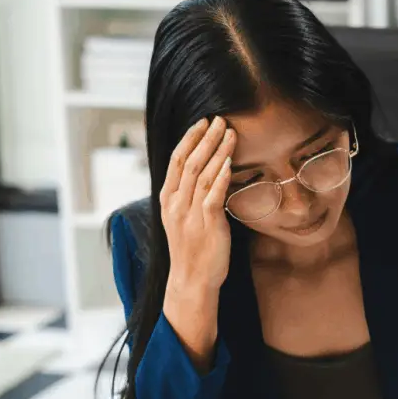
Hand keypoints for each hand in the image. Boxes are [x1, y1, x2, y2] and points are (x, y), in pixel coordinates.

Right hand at [161, 116, 236, 292]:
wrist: (191, 280)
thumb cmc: (190, 249)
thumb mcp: (180, 217)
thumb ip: (186, 194)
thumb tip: (200, 170)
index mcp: (167, 199)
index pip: (176, 160)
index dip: (190, 138)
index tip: (202, 121)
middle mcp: (175, 204)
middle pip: (189, 162)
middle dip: (206, 138)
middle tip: (220, 119)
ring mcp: (190, 214)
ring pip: (202, 174)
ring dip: (217, 151)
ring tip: (230, 133)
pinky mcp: (207, 225)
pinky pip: (213, 196)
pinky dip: (221, 177)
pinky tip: (229, 162)